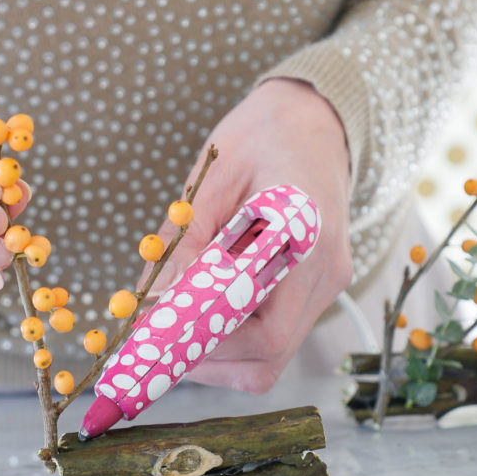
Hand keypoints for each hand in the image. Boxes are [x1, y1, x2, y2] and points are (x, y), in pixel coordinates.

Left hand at [148, 78, 352, 392]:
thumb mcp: (213, 177)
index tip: (154, 337)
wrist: (313, 119)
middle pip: (270, 355)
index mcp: (306, 239)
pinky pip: (277, 336)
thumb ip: (184, 240)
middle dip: (206, 356)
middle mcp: (326, 273)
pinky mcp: (318, 290)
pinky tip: (203, 310)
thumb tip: (149, 300)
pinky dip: (234, 340)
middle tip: (155, 337)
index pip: (265, 329)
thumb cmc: (261, 136)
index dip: (206, 342)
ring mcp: (327, 286)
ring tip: (174, 324)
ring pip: (273, 356)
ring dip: (218, 354)